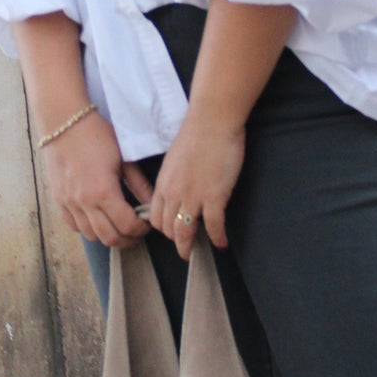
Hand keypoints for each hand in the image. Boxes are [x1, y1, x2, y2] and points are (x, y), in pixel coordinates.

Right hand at [42, 111, 152, 248]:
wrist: (64, 122)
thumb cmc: (96, 135)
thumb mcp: (123, 159)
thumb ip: (139, 184)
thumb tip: (152, 202)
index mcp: (103, 192)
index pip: (126, 225)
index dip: (140, 230)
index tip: (146, 224)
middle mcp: (84, 202)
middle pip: (109, 238)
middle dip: (127, 239)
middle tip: (136, 232)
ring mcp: (68, 203)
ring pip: (90, 235)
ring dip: (107, 236)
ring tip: (118, 227)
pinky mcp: (58, 200)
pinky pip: (74, 226)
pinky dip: (87, 229)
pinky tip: (97, 220)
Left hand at [150, 109, 244, 259]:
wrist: (212, 122)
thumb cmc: (197, 133)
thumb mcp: (175, 158)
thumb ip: (175, 176)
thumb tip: (181, 185)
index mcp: (163, 183)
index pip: (155, 216)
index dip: (162, 228)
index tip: (170, 231)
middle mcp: (174, 194)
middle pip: (167, 228)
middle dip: (174, 240)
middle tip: (183, 246)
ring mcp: (194, 197)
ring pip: (184, 232)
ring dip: (188, 246)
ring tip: (193, 254)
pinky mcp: (214, 198)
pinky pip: (213, 226)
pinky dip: (217, 239)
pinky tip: (221, 244)